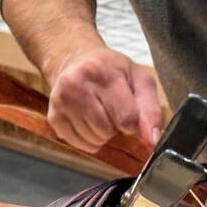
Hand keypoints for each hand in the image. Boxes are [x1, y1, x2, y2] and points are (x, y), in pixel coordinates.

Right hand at [45, 46, 163, 152]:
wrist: (75, 61)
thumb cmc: (112, 71)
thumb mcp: (139, 80)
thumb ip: (150, 110)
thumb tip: (152, 142)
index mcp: (103, 73)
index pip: (126, 118)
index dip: (132, 122)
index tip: (129, 112)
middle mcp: (77, 85)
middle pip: (107, 131)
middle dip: (115, 127)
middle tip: (112, 110)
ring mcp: (61, 102)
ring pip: (93, 140)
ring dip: (102, 134)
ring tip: (100, 114)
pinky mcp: (53, 117)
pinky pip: (79, 145)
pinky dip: (89, 139)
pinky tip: (88, 121)